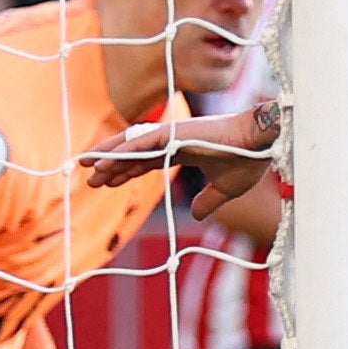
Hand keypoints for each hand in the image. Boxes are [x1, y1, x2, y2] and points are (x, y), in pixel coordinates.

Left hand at [85, 108, 281, 217]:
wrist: (262, 143)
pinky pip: (140, 144)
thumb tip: (197, 215)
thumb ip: (208, 201)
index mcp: (185, 150)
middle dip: (112, 166)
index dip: (127, 171)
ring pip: (131, 147)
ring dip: (107, 157)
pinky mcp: (174, 133)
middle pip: (134, 154)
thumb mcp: (225, 189)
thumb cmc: (249, 160)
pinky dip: (120, 152)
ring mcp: (172, 135)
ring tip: (85, 166)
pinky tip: (102, 161)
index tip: (109, 181)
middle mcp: (174, 141)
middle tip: (91, 177)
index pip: (148, 161)